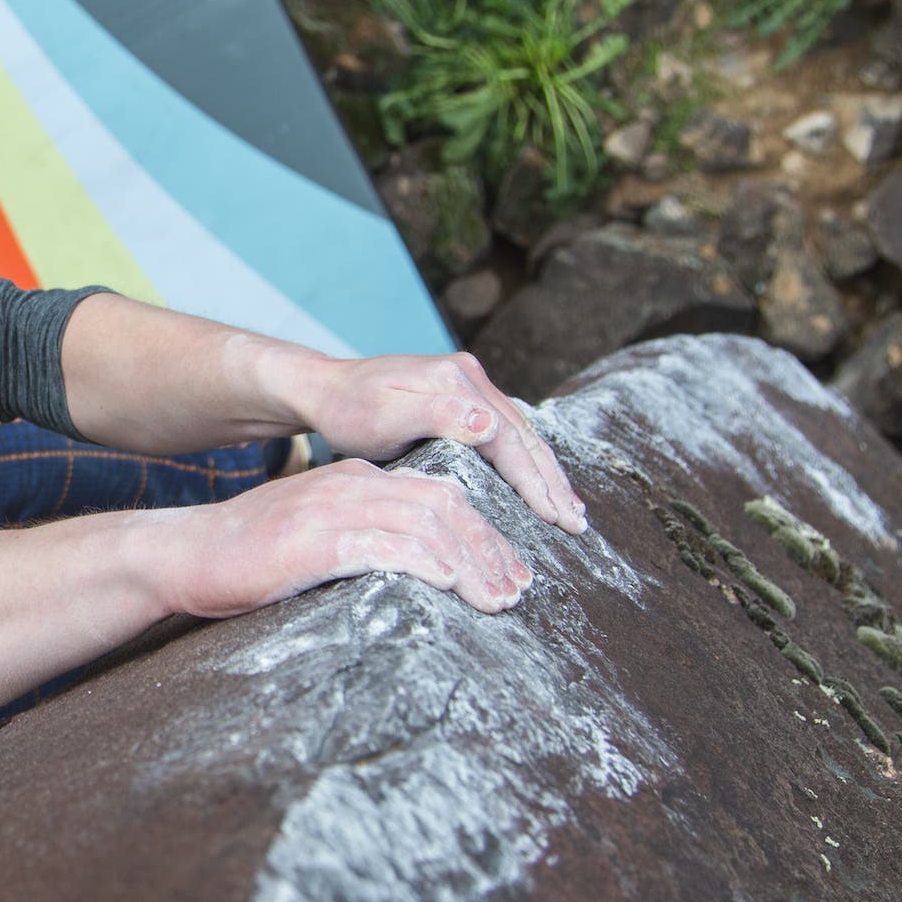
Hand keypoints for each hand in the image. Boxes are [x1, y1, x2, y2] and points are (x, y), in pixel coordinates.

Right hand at [161, 457, 534, 618]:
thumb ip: (363, 542)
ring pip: (427, 524)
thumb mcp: (317, 539)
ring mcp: (334, 508)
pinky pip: (386, 545)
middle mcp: (353, 484)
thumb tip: (415, 573)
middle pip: (446, 506)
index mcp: (357, 480)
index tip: (510, 571)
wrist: (185, 554)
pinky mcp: (316, 539)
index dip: (485, 534)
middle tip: (520, 590)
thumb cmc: (249, 559)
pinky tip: (451, 584)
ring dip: (473, 563)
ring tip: (499, 599)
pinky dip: (427, 563)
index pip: (441, 496)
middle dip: (492, 549)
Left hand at [288, 351, 585, 534]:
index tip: (556, 517)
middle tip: (576, 524)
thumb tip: (489, 422)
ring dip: (546, 473)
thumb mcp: (384, 416)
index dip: (534, 480)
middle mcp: (469, 377)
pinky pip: (505, 434)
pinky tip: (539, 486)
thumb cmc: (348, 410)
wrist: (324, 389)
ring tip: (570, 511)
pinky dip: (527, 462)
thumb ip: (435, 415)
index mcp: (456, 380)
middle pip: (523, 435)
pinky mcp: (462, 398)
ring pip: (520, 435)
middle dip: (552, 481)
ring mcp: (468, 385)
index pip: (509, 437)